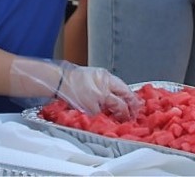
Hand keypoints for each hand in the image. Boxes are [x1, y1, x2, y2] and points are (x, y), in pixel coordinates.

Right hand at [9, 57, 139, 120]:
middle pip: (124, 97)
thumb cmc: (73, 77)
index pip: (124, 87)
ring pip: (116, 107)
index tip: (136, 102)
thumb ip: (105, 83)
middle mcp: (103, 86)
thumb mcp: (93, 74)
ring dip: (122, 114)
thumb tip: (117, 92)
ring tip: (123, 118)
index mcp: (104, 76)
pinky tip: (106, 120)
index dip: (132, 97)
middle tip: (133, 113)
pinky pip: (101, 115)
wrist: (58, 80)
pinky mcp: (90, 108)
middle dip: (131, 107)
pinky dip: (105, 117)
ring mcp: (98, 98)